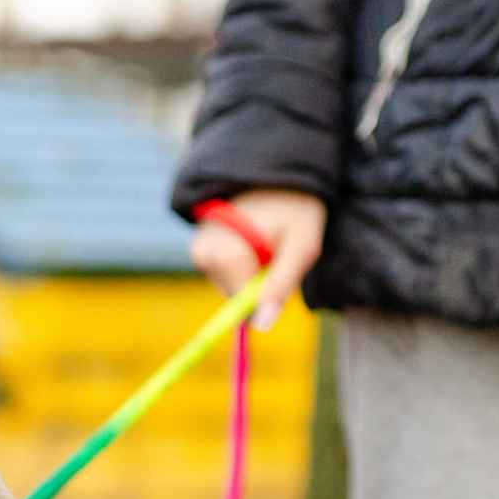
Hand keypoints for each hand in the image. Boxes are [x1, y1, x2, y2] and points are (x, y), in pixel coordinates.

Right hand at [189, 188, 326, 330]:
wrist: (274, 171)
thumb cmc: (295, 207)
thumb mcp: (301, 247)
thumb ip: (280, 286)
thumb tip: (261, 326)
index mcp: (224, 256)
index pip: (243, 305)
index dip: (269, 293)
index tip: (283, 266)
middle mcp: (203, 255)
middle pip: (235, 296)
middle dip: (260, 283)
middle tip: (279, 251)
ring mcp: (198, 251)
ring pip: (230, 286)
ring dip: (253, 273)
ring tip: (267, 240)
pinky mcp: (199, 249)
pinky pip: (224, 274)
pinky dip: (242, 264)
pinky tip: (252, 239)